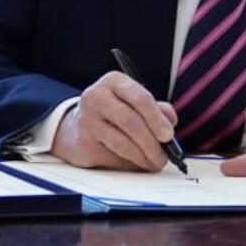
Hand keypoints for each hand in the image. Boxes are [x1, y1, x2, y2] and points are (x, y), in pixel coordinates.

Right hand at [51, 71, 178, 170]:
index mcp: (113, 81)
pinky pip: (112, 157)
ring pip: (122, 143)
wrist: (75, 127)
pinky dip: (129, 164)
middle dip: (152, 143)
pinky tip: (136, 163)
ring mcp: (87, 120)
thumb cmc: (111, 113)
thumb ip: (155, 108)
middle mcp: (96, 97)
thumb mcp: (132, 102)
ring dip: (143, 157)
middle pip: (131, 122)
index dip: (157, 119)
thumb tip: (170, 121)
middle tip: (163, 157)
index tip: (168, 136)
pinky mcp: (83, 143)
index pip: (140, 98)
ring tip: (153, 162)